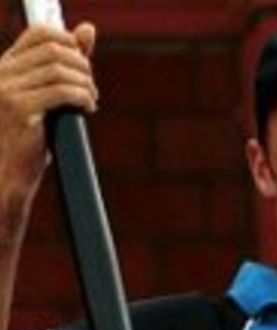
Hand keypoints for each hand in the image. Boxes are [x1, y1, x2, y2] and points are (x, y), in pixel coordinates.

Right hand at [0, 23, 97, 210]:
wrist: (4, 176)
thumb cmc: (25, 141)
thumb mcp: (44, 98)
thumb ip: (64, 64)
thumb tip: (88, 29)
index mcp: (2, 68)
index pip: (39, 33)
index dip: (69, 41)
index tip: (83, 63)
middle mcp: (0, 74)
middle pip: (54, 50)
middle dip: (82, 65)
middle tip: (90, 87)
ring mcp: (6, 91)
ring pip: (59, 69)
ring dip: (85, 83)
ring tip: (90, 100)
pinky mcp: (19, 110)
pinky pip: (61, 91)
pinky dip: (82, 96)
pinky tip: (87, 107)